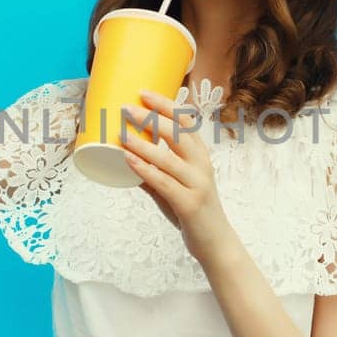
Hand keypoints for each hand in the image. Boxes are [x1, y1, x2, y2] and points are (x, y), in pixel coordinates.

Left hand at [120, 89, 238, 264]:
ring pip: (168, 157)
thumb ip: (153, 172)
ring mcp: (197, 184)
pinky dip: (145, 169)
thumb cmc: (193, 211)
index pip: (186, 121)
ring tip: (121, 133)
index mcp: (200, 156)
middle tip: (125, 108)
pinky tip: (129, 160)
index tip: (144, 93)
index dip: (165, 105)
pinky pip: (164, 182)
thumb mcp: (173, 186)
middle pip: (178, 133)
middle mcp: (202, 165)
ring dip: (142, 143)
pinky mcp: (189, 204)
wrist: (215, 243)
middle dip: (150, 118)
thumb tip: (125, 157)